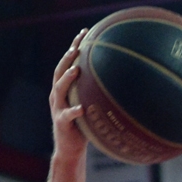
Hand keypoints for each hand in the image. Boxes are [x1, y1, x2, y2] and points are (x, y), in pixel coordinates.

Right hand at [49, 30, 88, 160]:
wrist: (70, 149)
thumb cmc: (83, 126)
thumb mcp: (90, 105)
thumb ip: (97, 93)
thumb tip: (122, 79)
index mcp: (64, 89)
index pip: (67, 63)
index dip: (73, 46)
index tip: (84, 32)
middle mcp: (58, 96)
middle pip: (59, 71)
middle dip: (67, 57)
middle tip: (77, 46)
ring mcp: (58, 109)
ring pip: (59, 90)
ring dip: (67, 79)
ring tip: (76, 69)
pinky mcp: (62, 124)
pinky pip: (67, 116)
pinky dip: (74, 111)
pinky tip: (81, 109)